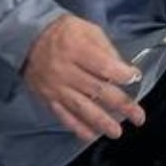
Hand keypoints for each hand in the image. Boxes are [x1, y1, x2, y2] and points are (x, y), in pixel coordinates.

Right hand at [22, 13, 144, 142]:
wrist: (27, 38)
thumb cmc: (63, 32)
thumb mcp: (88, 29)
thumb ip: (106, 49)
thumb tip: (122, 69)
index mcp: (77, 49)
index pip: (104, 66)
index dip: (123, 74)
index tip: (135, 77)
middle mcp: (66, 71)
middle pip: (98, 90)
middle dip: (121, 105)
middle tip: (138, 116)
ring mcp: (57, 87)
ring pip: (82, 108)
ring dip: (102, 122)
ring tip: (117, 132)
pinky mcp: (48, 98)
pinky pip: (64, 116)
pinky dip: (78, 128)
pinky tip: (91, 135)